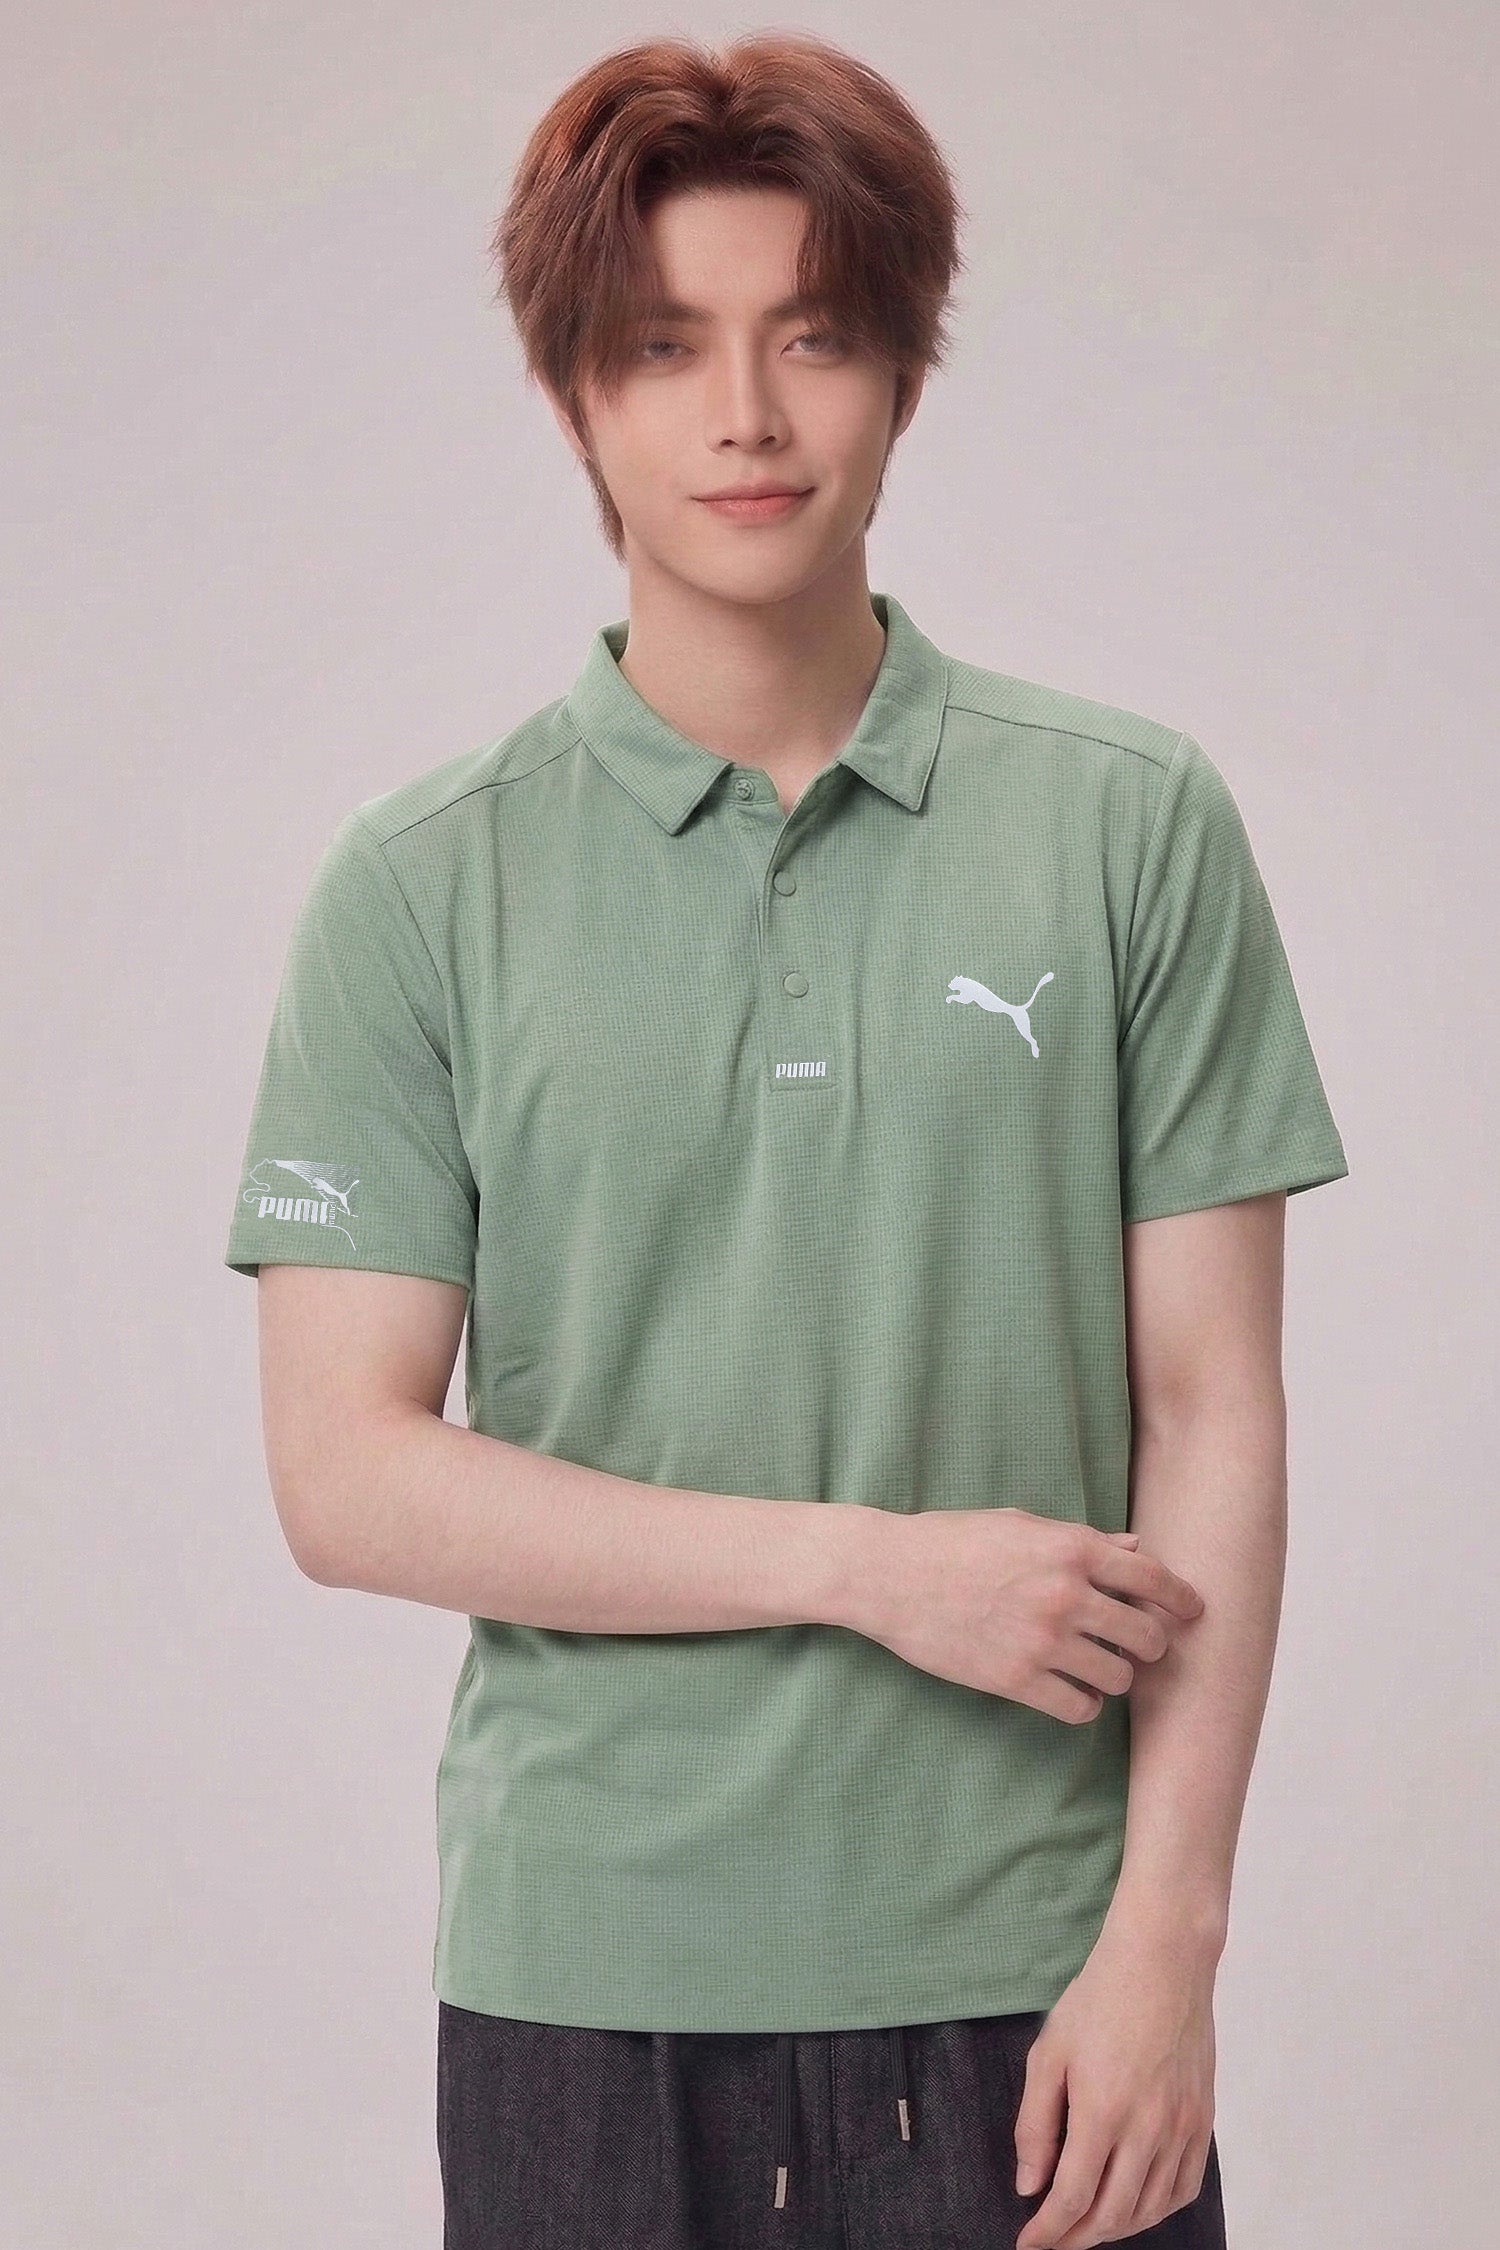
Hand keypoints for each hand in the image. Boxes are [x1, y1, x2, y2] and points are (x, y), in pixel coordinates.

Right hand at [855, 1509, 1204, 1721]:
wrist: (890, 1573)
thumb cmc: (953, 1540)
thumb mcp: (1022, 1525)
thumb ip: (1084, 1541)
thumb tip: (1135, 1551)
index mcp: (1071, 1548)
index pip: (1153, 1578)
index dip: (1182, 1599)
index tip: (1192, 1612)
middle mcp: (1066, 1594)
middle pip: (1145, 1635)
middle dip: (1150, 1643)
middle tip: (1140, 1646)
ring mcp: (1043, 1640)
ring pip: (1118, 1676)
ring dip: (1115, 1675)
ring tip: (1098, 1667)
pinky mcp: (1016, 1679)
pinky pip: (1079, 1708)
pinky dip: (1084, 1704)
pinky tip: (1072, 1692)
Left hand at [1012, 1913, 1218, 2247]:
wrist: (1163, 1961)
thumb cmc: (1100, 1998)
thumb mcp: (1050, 2053)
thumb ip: (1035, 2125)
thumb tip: (1029, 2185)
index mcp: (1102, 2111)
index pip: (1072, 2199)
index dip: (1048, 2232)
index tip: (1029, 2244)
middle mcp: (1147, 2129)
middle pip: (1111, 2215)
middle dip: (1077, 2237)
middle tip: (1054, 2238)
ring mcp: (1181, 2127)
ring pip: (1150, 2209)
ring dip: (1116, 2228)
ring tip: (1088, 2225)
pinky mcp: (1202, 2120)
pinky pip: (1185, 2187)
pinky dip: (1158, 2209)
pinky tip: (1137, 2205)